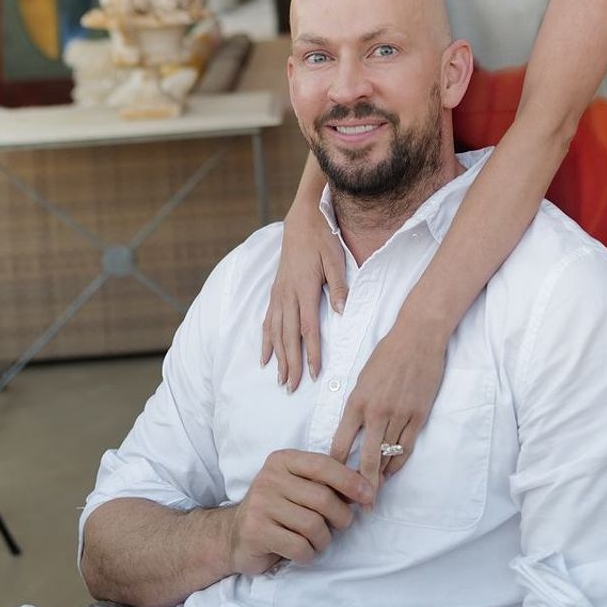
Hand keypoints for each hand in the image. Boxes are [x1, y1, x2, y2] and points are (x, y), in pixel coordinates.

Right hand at [229, 449, 373, 574]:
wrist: (235, 534)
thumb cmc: (279, 509)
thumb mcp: (300, 487)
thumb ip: (329, 483)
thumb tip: (371, 486)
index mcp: (283, 460)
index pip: (324, 465)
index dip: (351, 481)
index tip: (369, 497)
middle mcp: (270, 478)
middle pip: (323, 499)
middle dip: (341, 518)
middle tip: (340, 526)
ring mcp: (261, 505)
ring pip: (313, 526)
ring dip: (323, 540)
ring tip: (317, 540)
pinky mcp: (257, 531)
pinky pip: (299, 547)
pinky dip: (308, 554)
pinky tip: (302, 551)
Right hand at [262, 203, 348, 389]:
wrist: (302, 219)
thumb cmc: (323, 238)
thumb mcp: (336, 258)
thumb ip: (339, 286)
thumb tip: (342, 312)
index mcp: (305, 288)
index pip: (308, 328)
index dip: (311, 352)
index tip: (313, 373)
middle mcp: (287, 294)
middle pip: (288, 336)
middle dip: (290, 363)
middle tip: (292, 387)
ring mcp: (278, 293)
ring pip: (276, 332)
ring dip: (278, 357)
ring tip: (280, 379)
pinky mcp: (275, 291)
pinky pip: (267, 321)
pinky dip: (265, 341)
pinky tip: (264, 357)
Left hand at [330, 322, 446, 491]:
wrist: (418, 337)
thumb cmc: (387, 353)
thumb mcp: (362, 378)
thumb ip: (357, 405)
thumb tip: (352, 430)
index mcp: (357, 401)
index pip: (341, 443)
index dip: (335, 467)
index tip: (331, 481)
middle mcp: (376, 412)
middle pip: (366, 459)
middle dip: (360, 485)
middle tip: (356, 505)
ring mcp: (399, 415)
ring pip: (387, 456)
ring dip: (380, 476)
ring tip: (373, 493)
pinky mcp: (418, 416)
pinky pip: (406, 447)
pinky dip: (397, 463)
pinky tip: (391, 472)